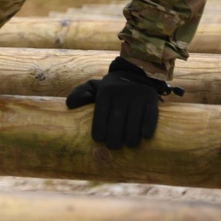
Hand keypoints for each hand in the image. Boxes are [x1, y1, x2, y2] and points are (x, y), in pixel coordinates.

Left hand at [66, 56, 181, 148]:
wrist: (137, 73)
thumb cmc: (112, 87)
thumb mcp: (94, 86)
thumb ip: (80, 93)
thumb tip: (69, 104)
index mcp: (106, 91)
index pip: (101, 112)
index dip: (99, 127)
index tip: (98, 140)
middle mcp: (121, 92)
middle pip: (117, 118)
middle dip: (114, 135)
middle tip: (113, 146)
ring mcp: (137, 95)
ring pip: (134, 118)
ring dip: (131, 135)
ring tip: (128, 144)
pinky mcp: (151, 99)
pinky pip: (150, 114)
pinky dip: (147, 126)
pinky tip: (144, 135)